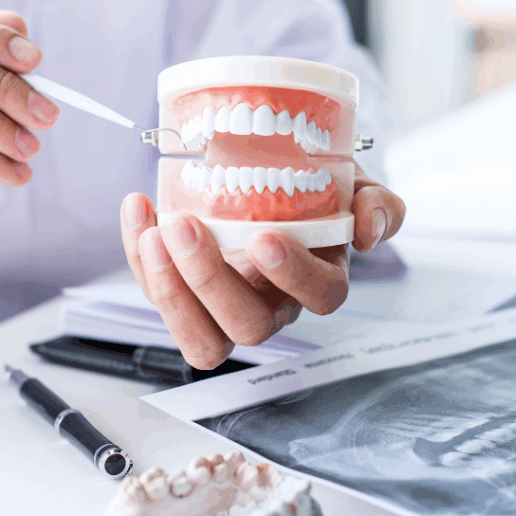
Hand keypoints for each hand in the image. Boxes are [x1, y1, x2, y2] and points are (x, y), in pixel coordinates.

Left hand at [120, 166, 404, 368]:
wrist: (269, 178)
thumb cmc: (312, 190)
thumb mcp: (352, 184)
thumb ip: (377, 203)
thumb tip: (368, 227)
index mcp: (319, 279)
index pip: (320, 296)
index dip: (293, 275)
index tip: (264, 237)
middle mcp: (273, 305)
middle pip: (248, 326)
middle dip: (211, 281)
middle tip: (186, 227)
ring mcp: (225, 309)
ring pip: (201, 337)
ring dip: (169, 290)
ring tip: (153, 231)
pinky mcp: (184, 298)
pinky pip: (159, 296)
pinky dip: (139, 257)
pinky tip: (138, 209)